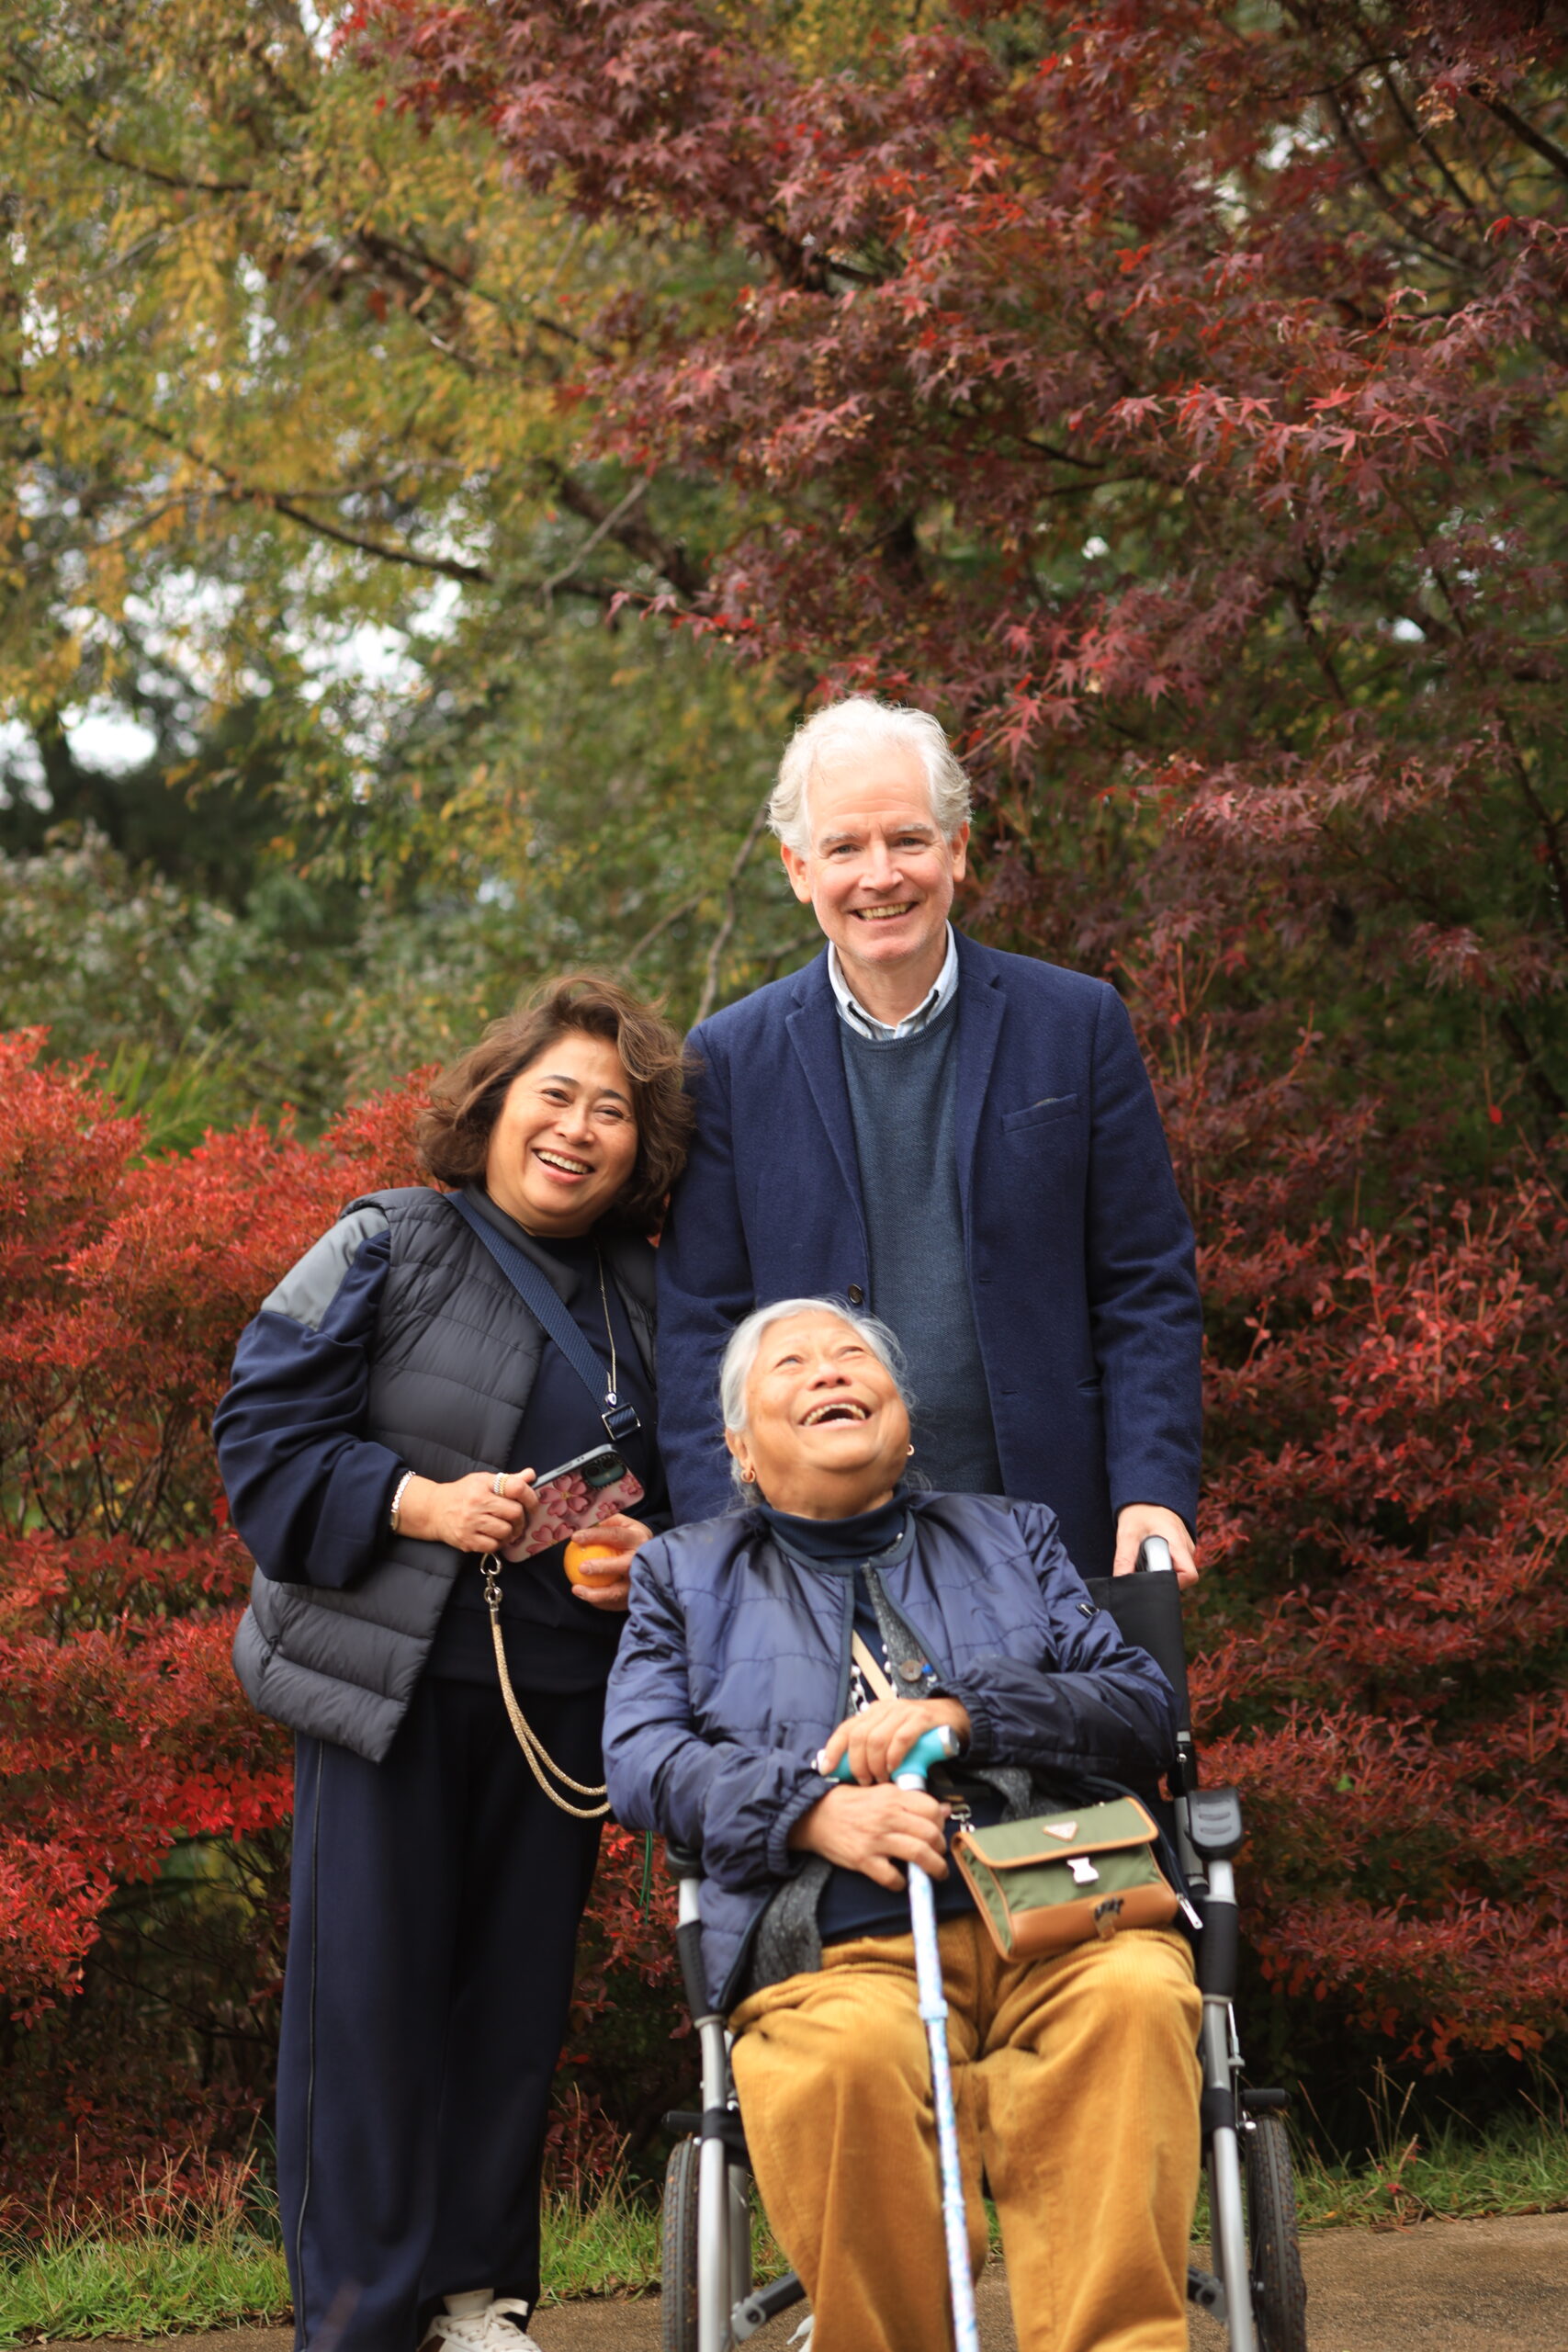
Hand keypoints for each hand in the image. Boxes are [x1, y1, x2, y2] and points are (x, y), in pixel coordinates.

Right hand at [396, 1469, 539, 1553]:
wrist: (434, 1510)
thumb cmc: (463, 1494)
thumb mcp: (483, 1481)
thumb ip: (508, 1480)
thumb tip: (530, 1475)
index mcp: (483, 1485)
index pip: (516, 1487)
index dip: (530, 1496)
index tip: (532, 1504)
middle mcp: (477, 1503)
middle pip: (515, 1512)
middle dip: (521, 1519)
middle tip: (518, 1521)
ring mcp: (471, 1523)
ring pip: (506, 1531)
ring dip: (510, 1533)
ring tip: (505, 1529)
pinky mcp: (467, 1540)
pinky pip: (493, 1546)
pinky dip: (498, 1544)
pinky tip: (493, 1537)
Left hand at [566, 1513, 651, 1614]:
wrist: (658, 1558)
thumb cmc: (633, 1539)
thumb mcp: (626, 1524)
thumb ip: (609, 1523)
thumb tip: (586, 1525)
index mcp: (639, 1538)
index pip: (615, 1535)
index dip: (595, 1535)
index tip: (575, 1537)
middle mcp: (642, 1560)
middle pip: (624, 1566)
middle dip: (602, 1567)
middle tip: (581, 1567)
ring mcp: (641, 1581)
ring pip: (619, 1591)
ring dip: (597, 1594)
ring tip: (576, 1590)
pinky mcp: (637, 1597)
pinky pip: (616, 1603)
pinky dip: (600, 1602)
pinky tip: (585, 1597)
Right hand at [788, 1783, 951, 1889]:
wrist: (815, 1816)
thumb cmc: (848, 1803)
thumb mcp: (880, 1792)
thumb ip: (910, 1800)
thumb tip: (943, 1809)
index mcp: (892, 1797)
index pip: (931, 1809)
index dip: (940, 1823)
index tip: (938, 1830)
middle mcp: (887, 1817)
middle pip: (929, 1834)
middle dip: (941, 1848)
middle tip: (940, 1854)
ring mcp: (876, 1839)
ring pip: (918, 1854)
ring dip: (934, 1867)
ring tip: (936, 1872)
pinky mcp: (864, 1859)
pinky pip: (892, 1877)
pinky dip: (901, 1882)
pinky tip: (902, 1880)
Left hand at [816, 1696, 972, 1785]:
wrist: (954, 1717)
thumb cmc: (919, 1733)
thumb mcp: (892, 1737)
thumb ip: (874, 1749)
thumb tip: (852, 1774)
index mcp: (873, 1713)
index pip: (846, 1729)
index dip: (833, 1750)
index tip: (826, 1769)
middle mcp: (885, 1709)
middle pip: (859, 1736)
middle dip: (857, 1764)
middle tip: (865, 1782)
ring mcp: (903, 1712)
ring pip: (877, 1739)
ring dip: (875, 1764)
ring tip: (881, 1779)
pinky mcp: (921, 1719)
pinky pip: (901, 1738)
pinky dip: (894, 1757)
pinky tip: (894, 1769)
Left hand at [1113, 1503, 1197, 1587]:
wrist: (1147, 1495)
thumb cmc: (1139, 1512)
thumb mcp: (1127, 1535)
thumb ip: (1124, 1560)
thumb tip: (1120, 1582)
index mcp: (1178, 1542)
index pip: (1188, 1575)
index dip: (1172, 1584)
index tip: (1153, 1582)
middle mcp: (1187, 1546)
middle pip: (1184, 1576)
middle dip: (1164, 1579)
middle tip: (1144, 1571)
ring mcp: (1186, 1547)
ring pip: (1180, 1570)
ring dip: (1163, 1571)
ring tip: (1146, 1560)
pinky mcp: (1182, 1547)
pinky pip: (1177, 1563)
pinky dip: (1164, 1565)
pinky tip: (1150, 1557)